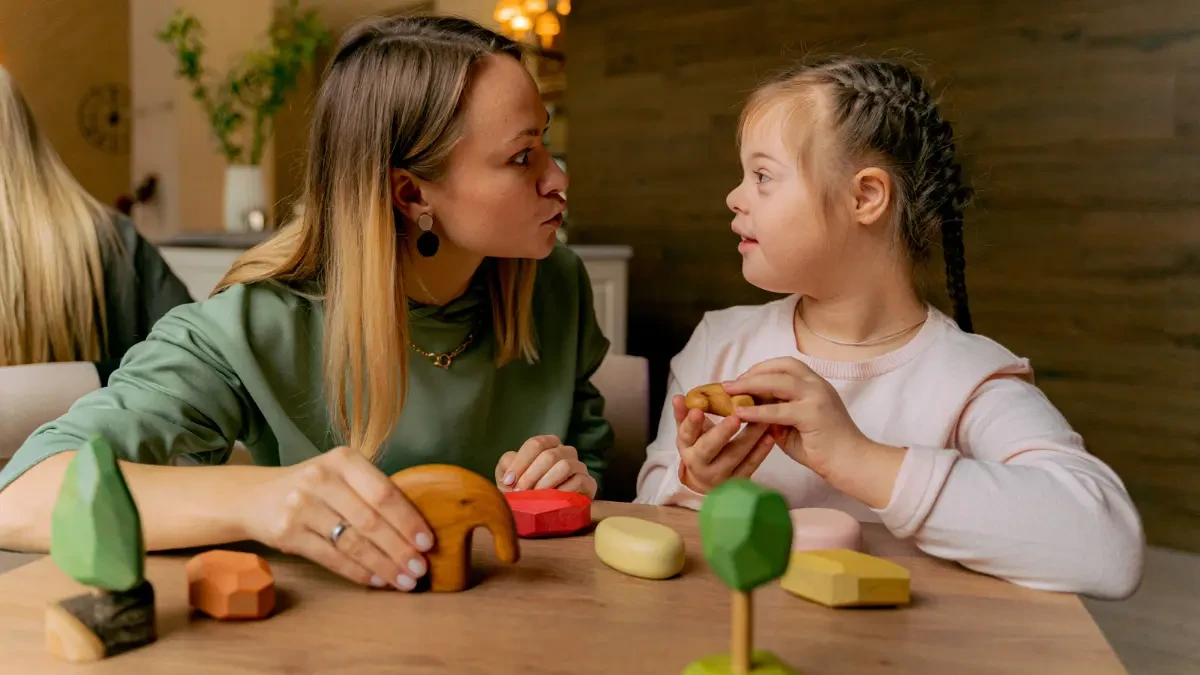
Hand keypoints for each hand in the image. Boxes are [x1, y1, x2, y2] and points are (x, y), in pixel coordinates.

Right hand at [240, 446, 434, 591]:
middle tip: (420, 569)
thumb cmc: (313, 488)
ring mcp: (301, 506)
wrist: (254, 496)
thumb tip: (416, 528)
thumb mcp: (340, 475)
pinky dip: (358, 572)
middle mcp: (321, 479)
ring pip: (353, 542)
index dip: (408, 520)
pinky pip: (331, 558)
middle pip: (371, 520)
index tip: (427, 542)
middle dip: (400, 549)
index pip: (384, 492)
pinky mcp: (288, 533)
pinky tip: (376, 580)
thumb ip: (372, 492)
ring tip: (404, 580)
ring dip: (383, 565)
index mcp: (343, 460)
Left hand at [496, 435, 596, 496]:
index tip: (508, 481)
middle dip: (531, 476)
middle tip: (519, 493)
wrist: (544, 511)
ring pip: (565, 466)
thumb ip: (507, 466)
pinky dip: (562, 492)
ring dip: (545, 483)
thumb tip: (510, 472)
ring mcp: (579, 466)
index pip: (536, 444)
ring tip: (534, 498)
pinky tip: (551, 502)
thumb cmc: (525, 490)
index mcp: (548, 445)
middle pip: (549, 455)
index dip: (520, 462)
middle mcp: (566, 451)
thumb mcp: (510, 476)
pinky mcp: (589, 483)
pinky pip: (578, 482)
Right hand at [672, 393, 775, 493]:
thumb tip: (677, 397)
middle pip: (709, 448)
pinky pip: (750, 465)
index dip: (691, 423)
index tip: (698, 411)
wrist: (707, 481)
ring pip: (734, 456)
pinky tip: (770, 436)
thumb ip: (684, 414)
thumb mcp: (689, 433)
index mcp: (686, 448)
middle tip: (735, 417)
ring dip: (750, 437)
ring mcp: (719, 475)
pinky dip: (761, 451)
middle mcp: (700, 464)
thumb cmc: (699, 447)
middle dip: (722, 433)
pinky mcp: (737, 482)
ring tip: (762, 419)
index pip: (686, 434)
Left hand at [721, 357, 868, 476]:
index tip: (742, 378)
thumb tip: (749, 410)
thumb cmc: (823, 448)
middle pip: (780, 367)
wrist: (851, 463)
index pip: (786, 365)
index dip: (762, 369)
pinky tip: (741, 414)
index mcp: (815, 384)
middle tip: (729, 384)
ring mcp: (817, 397)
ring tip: (729, 393)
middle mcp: (817, 385)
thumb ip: (775, 415)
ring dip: (750, 385)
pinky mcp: (813, 414)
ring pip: (778, 382)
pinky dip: (757, 410)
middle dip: (751, 373)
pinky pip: (779, 409)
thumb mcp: (794, 427)